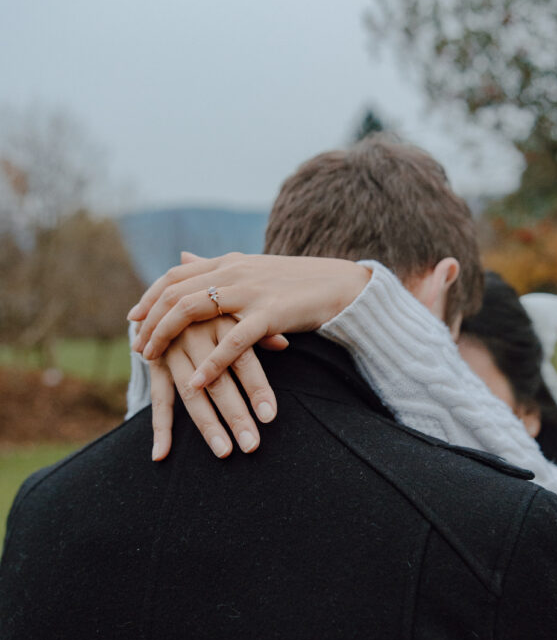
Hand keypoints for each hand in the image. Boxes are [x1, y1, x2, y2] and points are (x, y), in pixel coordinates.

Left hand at [128, 252, 370, 387]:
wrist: (340, 285)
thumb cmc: (296, 282)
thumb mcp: (251, 268)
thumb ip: (214, 266)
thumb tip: (183, 257)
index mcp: (228, 261)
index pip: (175, 275)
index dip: (149, 296)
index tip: (133, 318)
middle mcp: (233, 271)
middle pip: (175, 292)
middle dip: (150, 321)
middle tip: (137, 348)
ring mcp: (250, 291)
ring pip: (192, 309)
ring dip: (166, 336)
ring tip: (152, 361)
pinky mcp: (270, 314)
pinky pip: (231, 341)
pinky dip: (210, 363)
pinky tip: (196, 382)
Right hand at [149, 316, 277, 460]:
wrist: (173, 293)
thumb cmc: (220, 305)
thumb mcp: (239, 309)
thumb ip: (260, 329)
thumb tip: (284, 343)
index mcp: (220, 321)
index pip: (242, 359)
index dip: (256, 388)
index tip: (270, 416)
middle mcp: (194, 335)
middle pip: (217, 381)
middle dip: (235, 415)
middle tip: (252, 445)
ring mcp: (171, 350)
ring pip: (190, 392)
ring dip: (207, 425)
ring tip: (224, 451)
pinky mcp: (155, 363)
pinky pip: (158, 397)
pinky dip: (160, 427)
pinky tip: (162, 454)